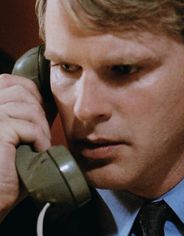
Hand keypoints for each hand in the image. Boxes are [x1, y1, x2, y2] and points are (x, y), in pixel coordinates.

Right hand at [0, 74, 50, 220]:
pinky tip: (38, 152)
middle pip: (22, 92)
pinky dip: (40, 139)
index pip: (10, 81)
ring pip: (29, 109)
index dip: (30, 91)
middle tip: (40, 134)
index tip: (40, 111)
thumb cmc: (8, 169)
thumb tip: (47, 102)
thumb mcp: (18, 136)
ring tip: (40, 145)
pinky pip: (30, 127)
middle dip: (39, 112)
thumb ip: (25, 116)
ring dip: (41, 128)